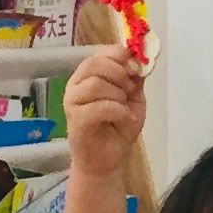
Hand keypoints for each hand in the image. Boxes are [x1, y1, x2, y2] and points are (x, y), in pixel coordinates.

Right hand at [64, 48, 145, 180]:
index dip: (119, 55)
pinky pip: (97, 107)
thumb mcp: (134, 99)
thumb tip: (140, 60)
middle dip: (118, 73)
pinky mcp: (76, 120)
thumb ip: (135, 79)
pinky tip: (123, 118)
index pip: (100, 53)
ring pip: (95, 84)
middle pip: (94, 64)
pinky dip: (117, 111)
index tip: (135, 67)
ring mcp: (73, 102)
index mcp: (89, 75)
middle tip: (129, 90)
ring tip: (124, 107)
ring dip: (117, 94)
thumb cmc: (118, 127)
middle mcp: (77, 85)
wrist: (108, 159)